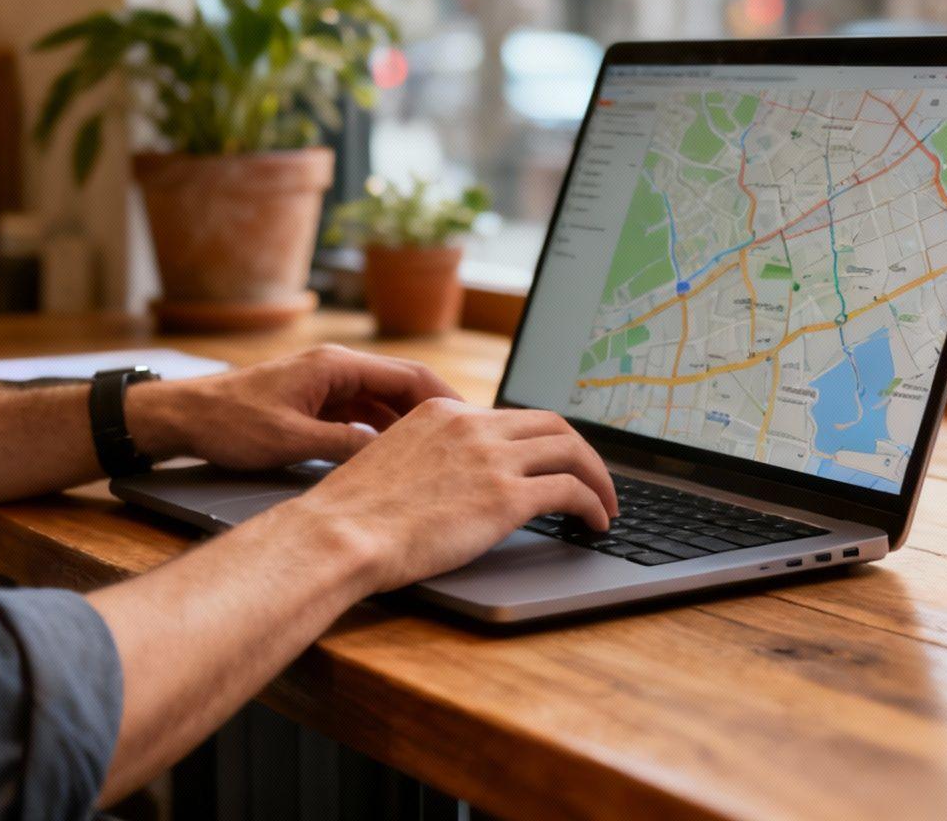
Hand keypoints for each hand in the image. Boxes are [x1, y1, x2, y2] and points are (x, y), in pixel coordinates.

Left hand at [124, 344, 460, 470]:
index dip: (445, 400)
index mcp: (335, 366)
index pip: (408, 375)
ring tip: (439, 455)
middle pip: (401, 387)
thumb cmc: (228, 422)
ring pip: (382, 402)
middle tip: (465, 443)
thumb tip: (387, 456)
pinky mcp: (313, 402)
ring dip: (408, 425)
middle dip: (434, 414)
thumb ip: (343, 446)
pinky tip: (395, 456)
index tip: (473, 423)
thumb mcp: (290, 441)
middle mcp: (335, 368)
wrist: (181, 417)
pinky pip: (361, 413)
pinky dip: (381, 432)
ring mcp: (324, 384)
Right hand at [278, 397, 618, 592]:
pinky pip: (571, 490)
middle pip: (551, 424)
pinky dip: (594, 504)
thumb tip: (450, 486)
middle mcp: (472, 425)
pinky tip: (596, 523)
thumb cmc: (352, 516)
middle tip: (593, 480)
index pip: (509, 417)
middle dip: (581, 452)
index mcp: (443, 412)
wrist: (340, 534)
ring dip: (597, 478)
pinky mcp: (507, 496)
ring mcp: (492, 457)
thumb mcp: (391, 464)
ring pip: (571, 450)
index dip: (540, 441)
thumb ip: (427, 460)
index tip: (553, 462)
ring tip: (606, 505)